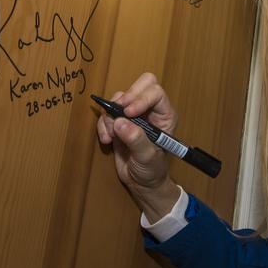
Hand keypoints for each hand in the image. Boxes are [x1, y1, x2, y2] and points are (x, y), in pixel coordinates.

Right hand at [95, 72, 181, 220]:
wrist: (142, 183)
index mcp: (164, 115)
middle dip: (126, 96)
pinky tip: (106, 140)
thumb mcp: (148, 158)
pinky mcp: (119, 122)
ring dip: (111, 115)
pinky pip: (107, 113)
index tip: (129, 113)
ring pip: (120, 98)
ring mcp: (134, 115)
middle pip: (141, 84)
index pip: (155, 92)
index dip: (141, 98)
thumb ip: (136, 140)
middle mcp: (150, 111)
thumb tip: (120, 123)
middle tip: (118, 110)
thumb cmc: (152, 170)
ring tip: (111, 136)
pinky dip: (103, 124)